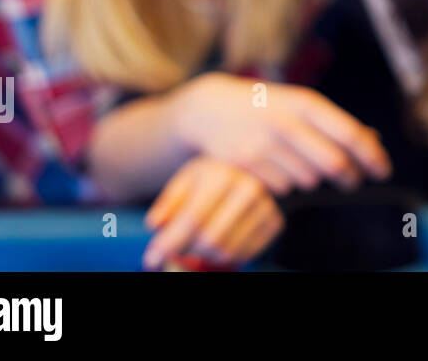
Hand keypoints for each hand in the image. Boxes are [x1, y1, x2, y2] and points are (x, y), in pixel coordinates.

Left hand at [142, 157, 284, 269]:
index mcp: (223, 174)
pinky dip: (225, 257)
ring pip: (226, 252)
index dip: (170, 243)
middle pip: (210, 240)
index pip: (193, 218)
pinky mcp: (275, 223)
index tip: (152, 258)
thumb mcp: (185, 182)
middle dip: (186, 252)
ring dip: (204, 256)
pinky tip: (216, 244)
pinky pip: (245, 255)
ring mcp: (266, 207)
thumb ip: (168, 203)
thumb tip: (154, 225)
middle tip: (174, 252)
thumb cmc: (209, 179)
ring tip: (195, 244)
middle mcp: (249, 189)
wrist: (246, 168)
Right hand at [171, 73, 390, 194]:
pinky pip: (281, 188)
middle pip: (334, 164)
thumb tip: (375, 141)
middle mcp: (286, 122)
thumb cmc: (269, 107)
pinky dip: (284, 183)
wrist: (212, 109)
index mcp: (306, 103)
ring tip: (298, 161)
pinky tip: (273, 166)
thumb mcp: (301, 105)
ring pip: (308, 180)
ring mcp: (263, 145)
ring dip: (311, 178)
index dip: (371, 156)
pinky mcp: (245, 165)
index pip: (350, 134)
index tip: (384, 171)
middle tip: (353, 181)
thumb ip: (335, 123)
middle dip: (350, 177)